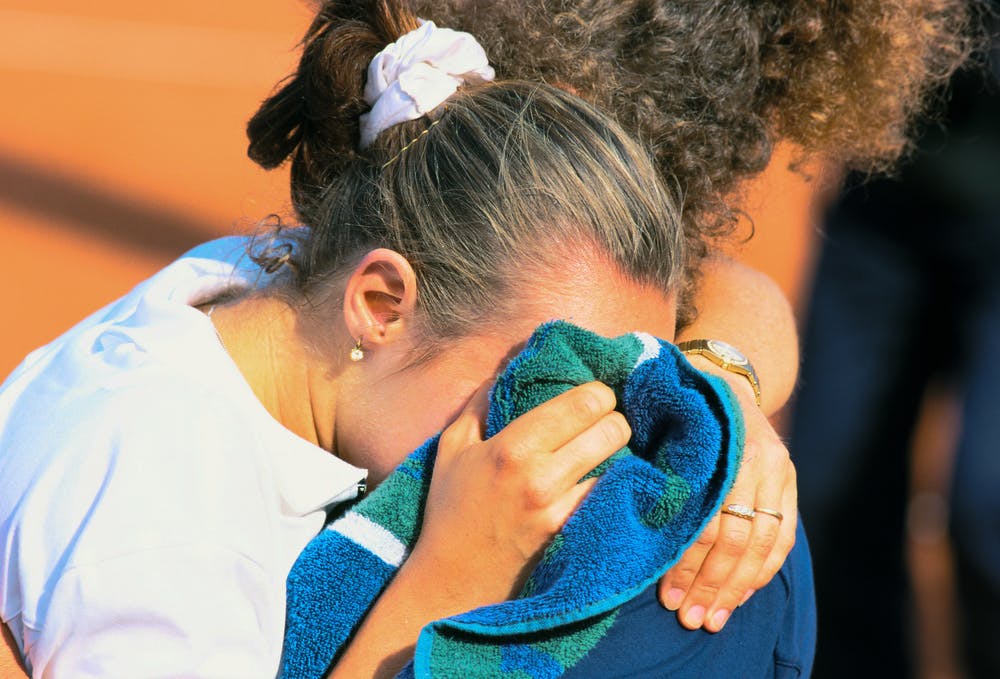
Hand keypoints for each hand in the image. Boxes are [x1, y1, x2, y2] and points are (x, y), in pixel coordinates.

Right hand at [412, 381, 630, 607]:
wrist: (451, 581)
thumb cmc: (450, 510)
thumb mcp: (452, 448)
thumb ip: (480, 402)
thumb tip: (508, 367)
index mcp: (513, 447)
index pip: (585, 403)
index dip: (598, 394)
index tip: (592, 398)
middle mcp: (542, 477)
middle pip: (614, 429)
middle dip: (613, 421)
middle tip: (601, 425)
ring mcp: (561, 511)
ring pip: (622, 465)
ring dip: (617, 456)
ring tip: (601, 454)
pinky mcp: (572, 536)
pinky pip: (612, 498)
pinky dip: (613, 486)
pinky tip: (600, 483)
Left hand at [657, 374, 796, 631]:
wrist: (718, 375)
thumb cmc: (672, 408)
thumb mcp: (657, 427)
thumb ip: (651, 470)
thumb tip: (624, 523)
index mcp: (716, 446)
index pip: (705, 520)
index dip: (686, 563)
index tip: (666, 597)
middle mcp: (754, 458)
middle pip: (735, 538)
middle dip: (711, 585)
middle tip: (688, 618)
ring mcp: (777, 469)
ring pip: (762, 544)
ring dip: (737, 588)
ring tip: (714, 618)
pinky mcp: (788, 478)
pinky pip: (783, 536)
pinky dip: (764, 570)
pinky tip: (743, 595)